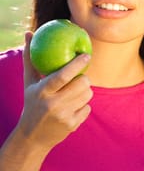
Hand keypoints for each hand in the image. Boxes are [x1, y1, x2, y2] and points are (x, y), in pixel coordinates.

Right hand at [0, 32, 92, 170]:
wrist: (32, 137)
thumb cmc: (32, 104)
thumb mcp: (29, 83)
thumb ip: (30, 59)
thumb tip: (29, 33)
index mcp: (43, 92)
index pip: (63, 75)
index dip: (77, 64)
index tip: (86, 55)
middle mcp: (53, 104)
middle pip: (81, 84)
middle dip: (84, 78)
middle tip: (81, 78)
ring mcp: (64, 116)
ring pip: (87, 95)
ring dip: (85, 91)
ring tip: (76, 92)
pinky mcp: (72, 126)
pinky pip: (88, 108)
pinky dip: (83, 105)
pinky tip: (73, 107)